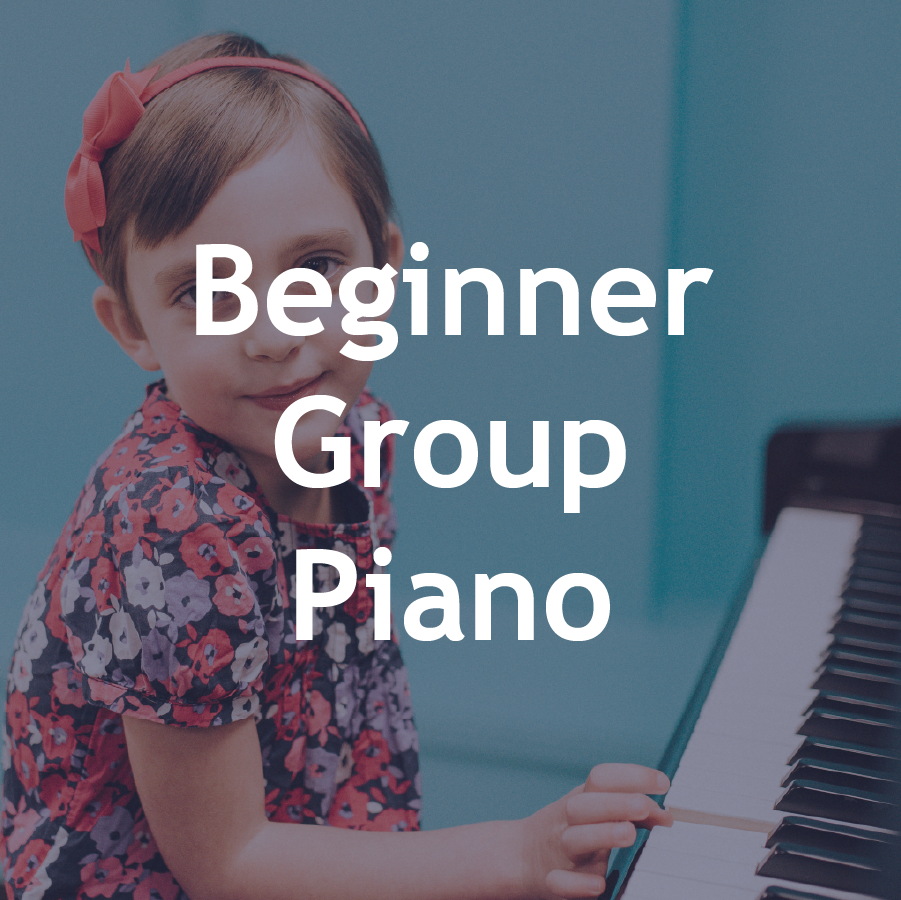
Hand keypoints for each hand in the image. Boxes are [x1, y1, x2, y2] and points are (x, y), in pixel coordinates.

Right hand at [520, 763, 672, 898]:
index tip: (662, 782)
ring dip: (601, 834)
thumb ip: (630, 813)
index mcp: (581, 800)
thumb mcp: (596, 813)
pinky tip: (598, 883)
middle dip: (615, 803)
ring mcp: (559, 850)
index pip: (602, 778)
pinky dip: (577, 884)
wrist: (520, 857)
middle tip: (644, 805)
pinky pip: (560, 883)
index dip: (631, 776)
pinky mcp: (551, 881)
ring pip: (574, 840)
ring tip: (628, 834)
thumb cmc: (570, 830)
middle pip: (585, 806)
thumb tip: (666, 816)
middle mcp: (568, 821)